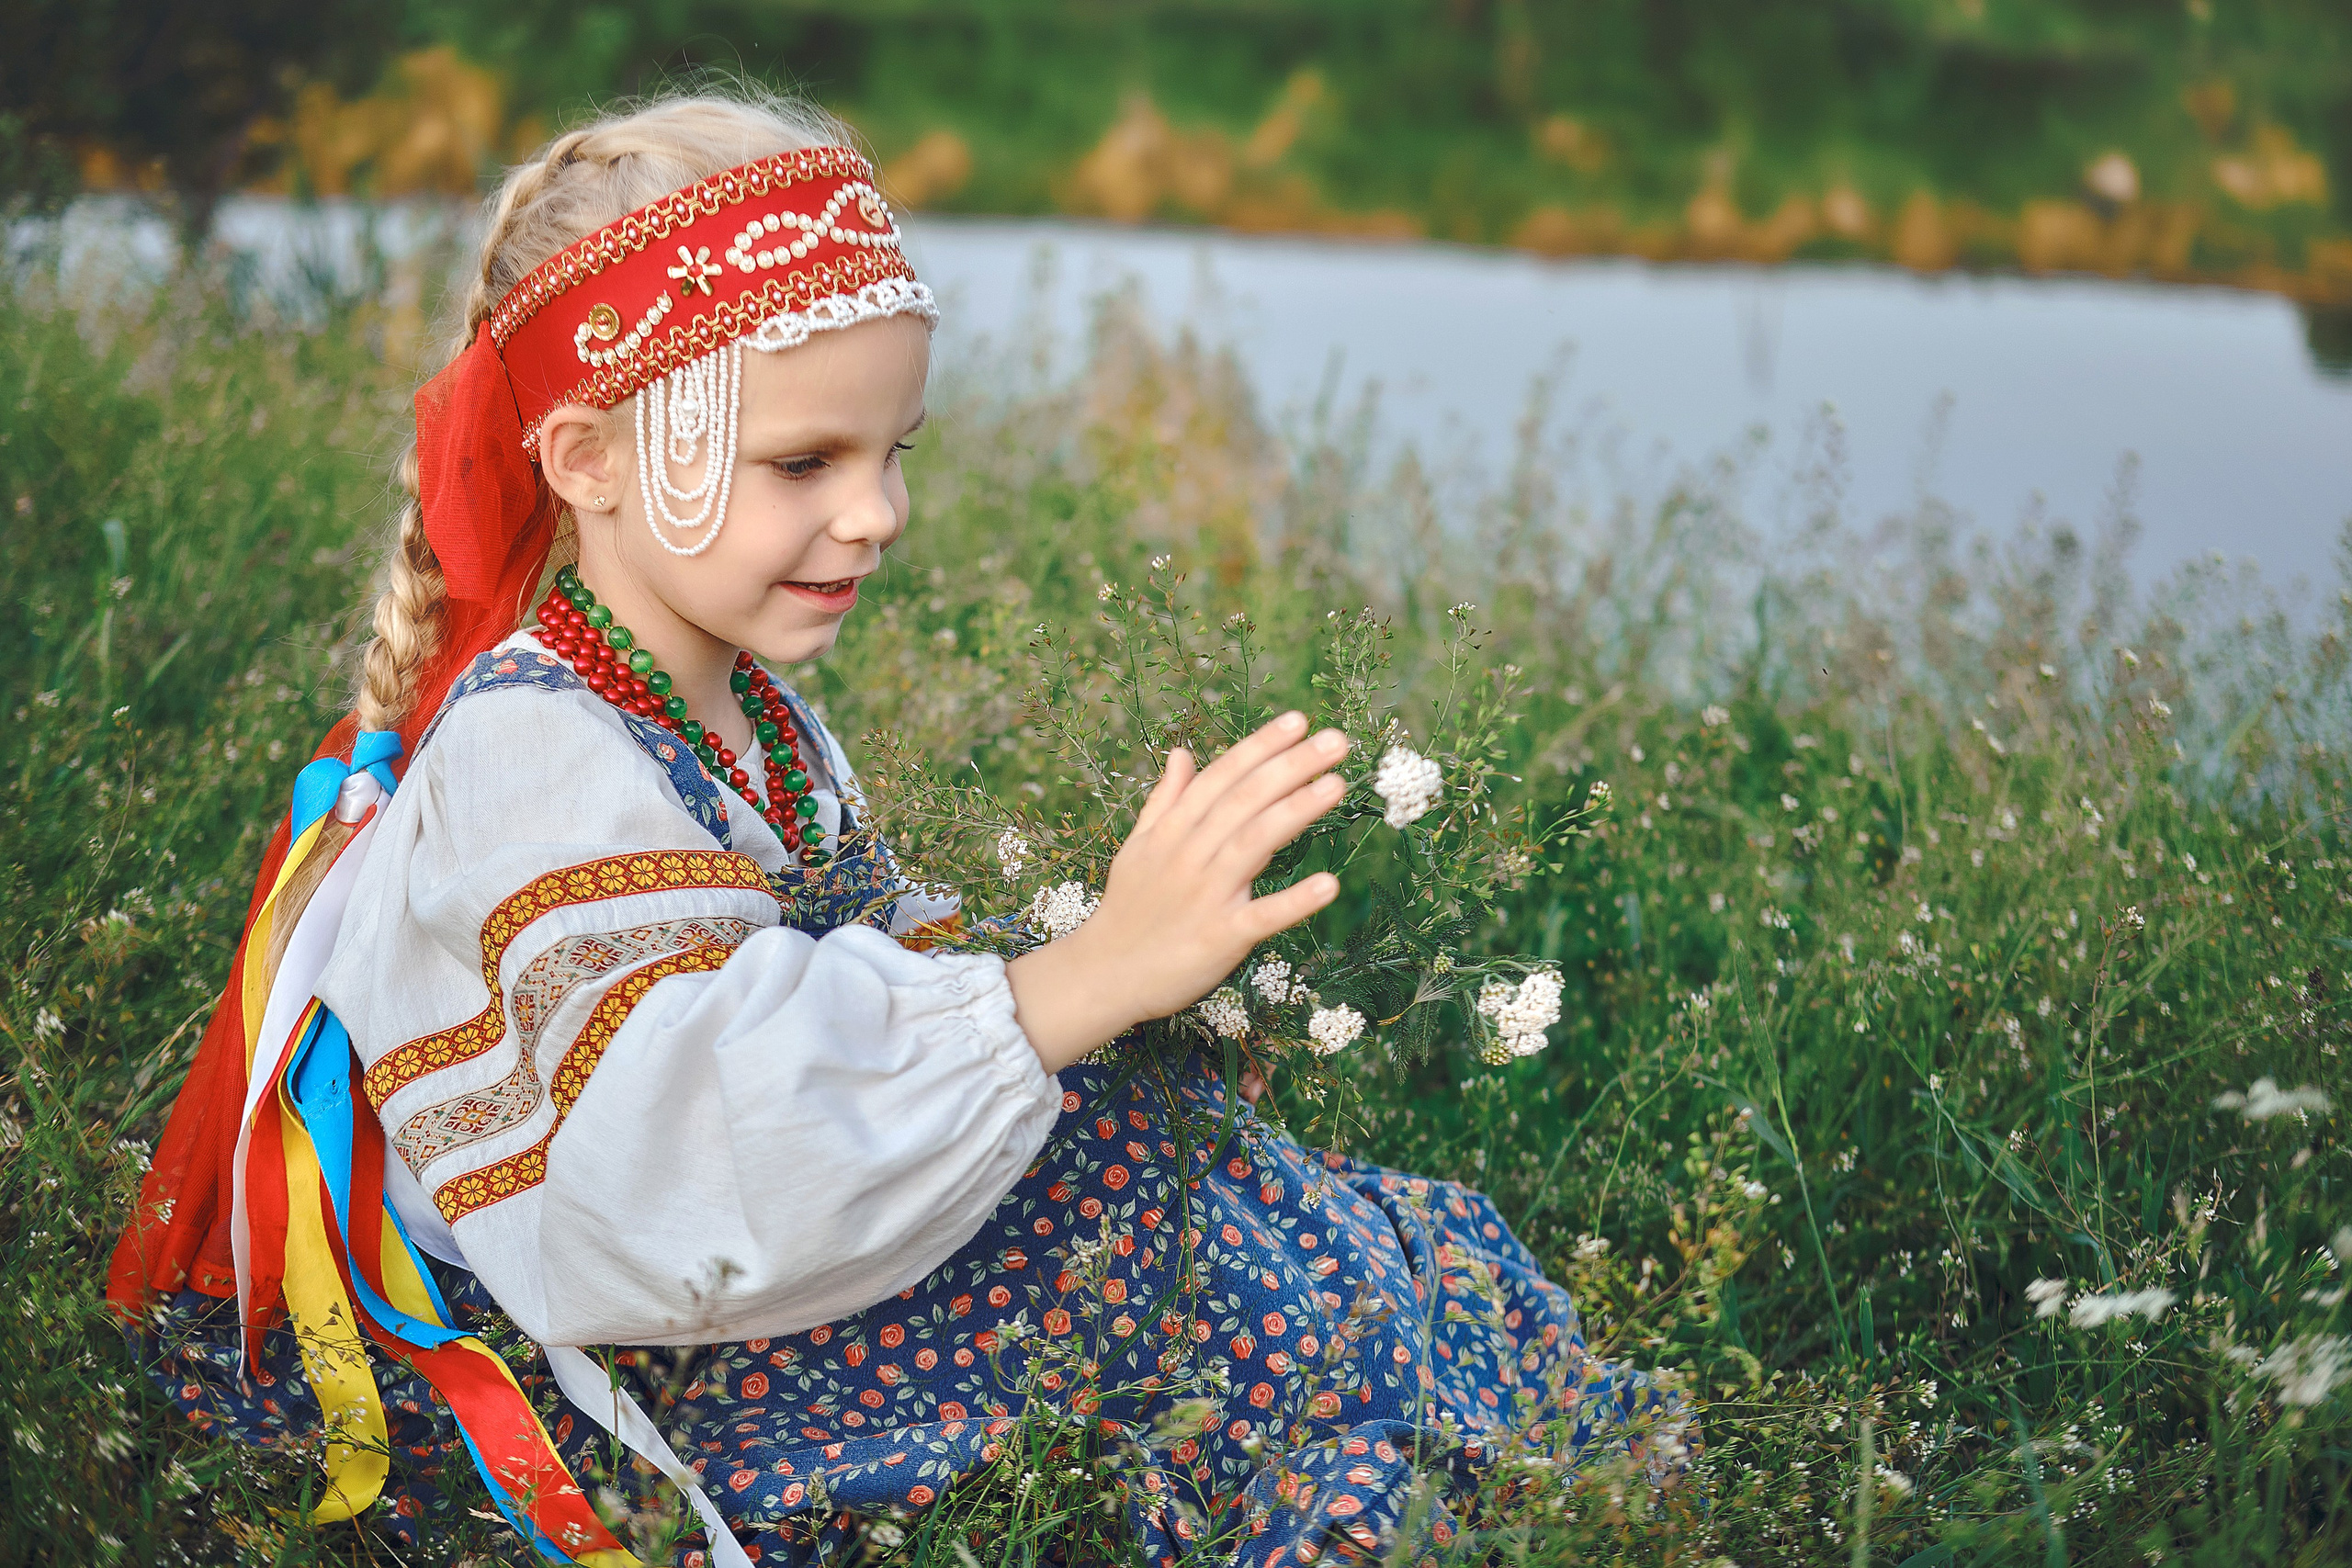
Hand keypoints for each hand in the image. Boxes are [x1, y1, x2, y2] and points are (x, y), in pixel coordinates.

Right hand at [1006, 711, 1346, 1071]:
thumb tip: (1182, 753)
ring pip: (1255, 843)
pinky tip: (1329, 885)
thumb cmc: (1128, 908)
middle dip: (1291, 766)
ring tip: (1336, 785)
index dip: (1260, 747)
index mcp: (1172, 830)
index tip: (1298, 721)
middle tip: (1335, 740)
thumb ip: (1165, 800)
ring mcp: (1206, 895)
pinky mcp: (1220, 937)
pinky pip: (1262, 916)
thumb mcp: (1138, 847)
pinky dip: (1295, 901)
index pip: (1222, 777)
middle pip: (1245, 800)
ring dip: (1297, 811)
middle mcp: (1189, 854)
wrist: (1105, 974)